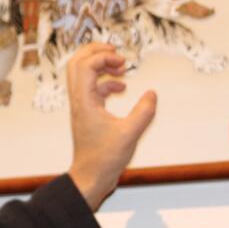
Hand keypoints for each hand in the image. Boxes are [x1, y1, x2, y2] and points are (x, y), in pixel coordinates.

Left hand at [66, 43, 156, 210]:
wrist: (90, 177)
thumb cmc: (104, 159)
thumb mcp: (130, 134)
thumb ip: (144, 112)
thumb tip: (152, 94)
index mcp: (83, 101)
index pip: (85, 65)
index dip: (103, 57)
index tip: (123, 62)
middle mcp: (79, 100)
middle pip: (76, 63)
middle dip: (94, 52)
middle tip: (114, 50)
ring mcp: (82, 105)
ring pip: (83, 74)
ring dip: (100, 65)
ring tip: (121, 67)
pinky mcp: (88, 113)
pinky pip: (93, 88)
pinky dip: (106, 82)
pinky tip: (122, 88)